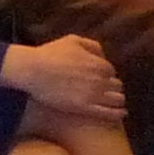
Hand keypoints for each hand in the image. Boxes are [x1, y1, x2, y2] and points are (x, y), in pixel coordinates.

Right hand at [1, 33, 126, 121]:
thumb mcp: (72, 40)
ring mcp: (94, 95)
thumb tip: (102, 54)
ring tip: (113, 103)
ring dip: (117, 100)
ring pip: (117, 99)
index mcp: (100, 64)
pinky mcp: (85, 108)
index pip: (111, 71)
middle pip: (117, 86)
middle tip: (104, 90)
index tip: (99, 78)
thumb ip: (92, 45)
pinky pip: (109, 113)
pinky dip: (118, 113)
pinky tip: (121, 113)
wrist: (33, 70)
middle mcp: (101, 80)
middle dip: (112, 87)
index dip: (105, 74)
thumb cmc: (49, 54)